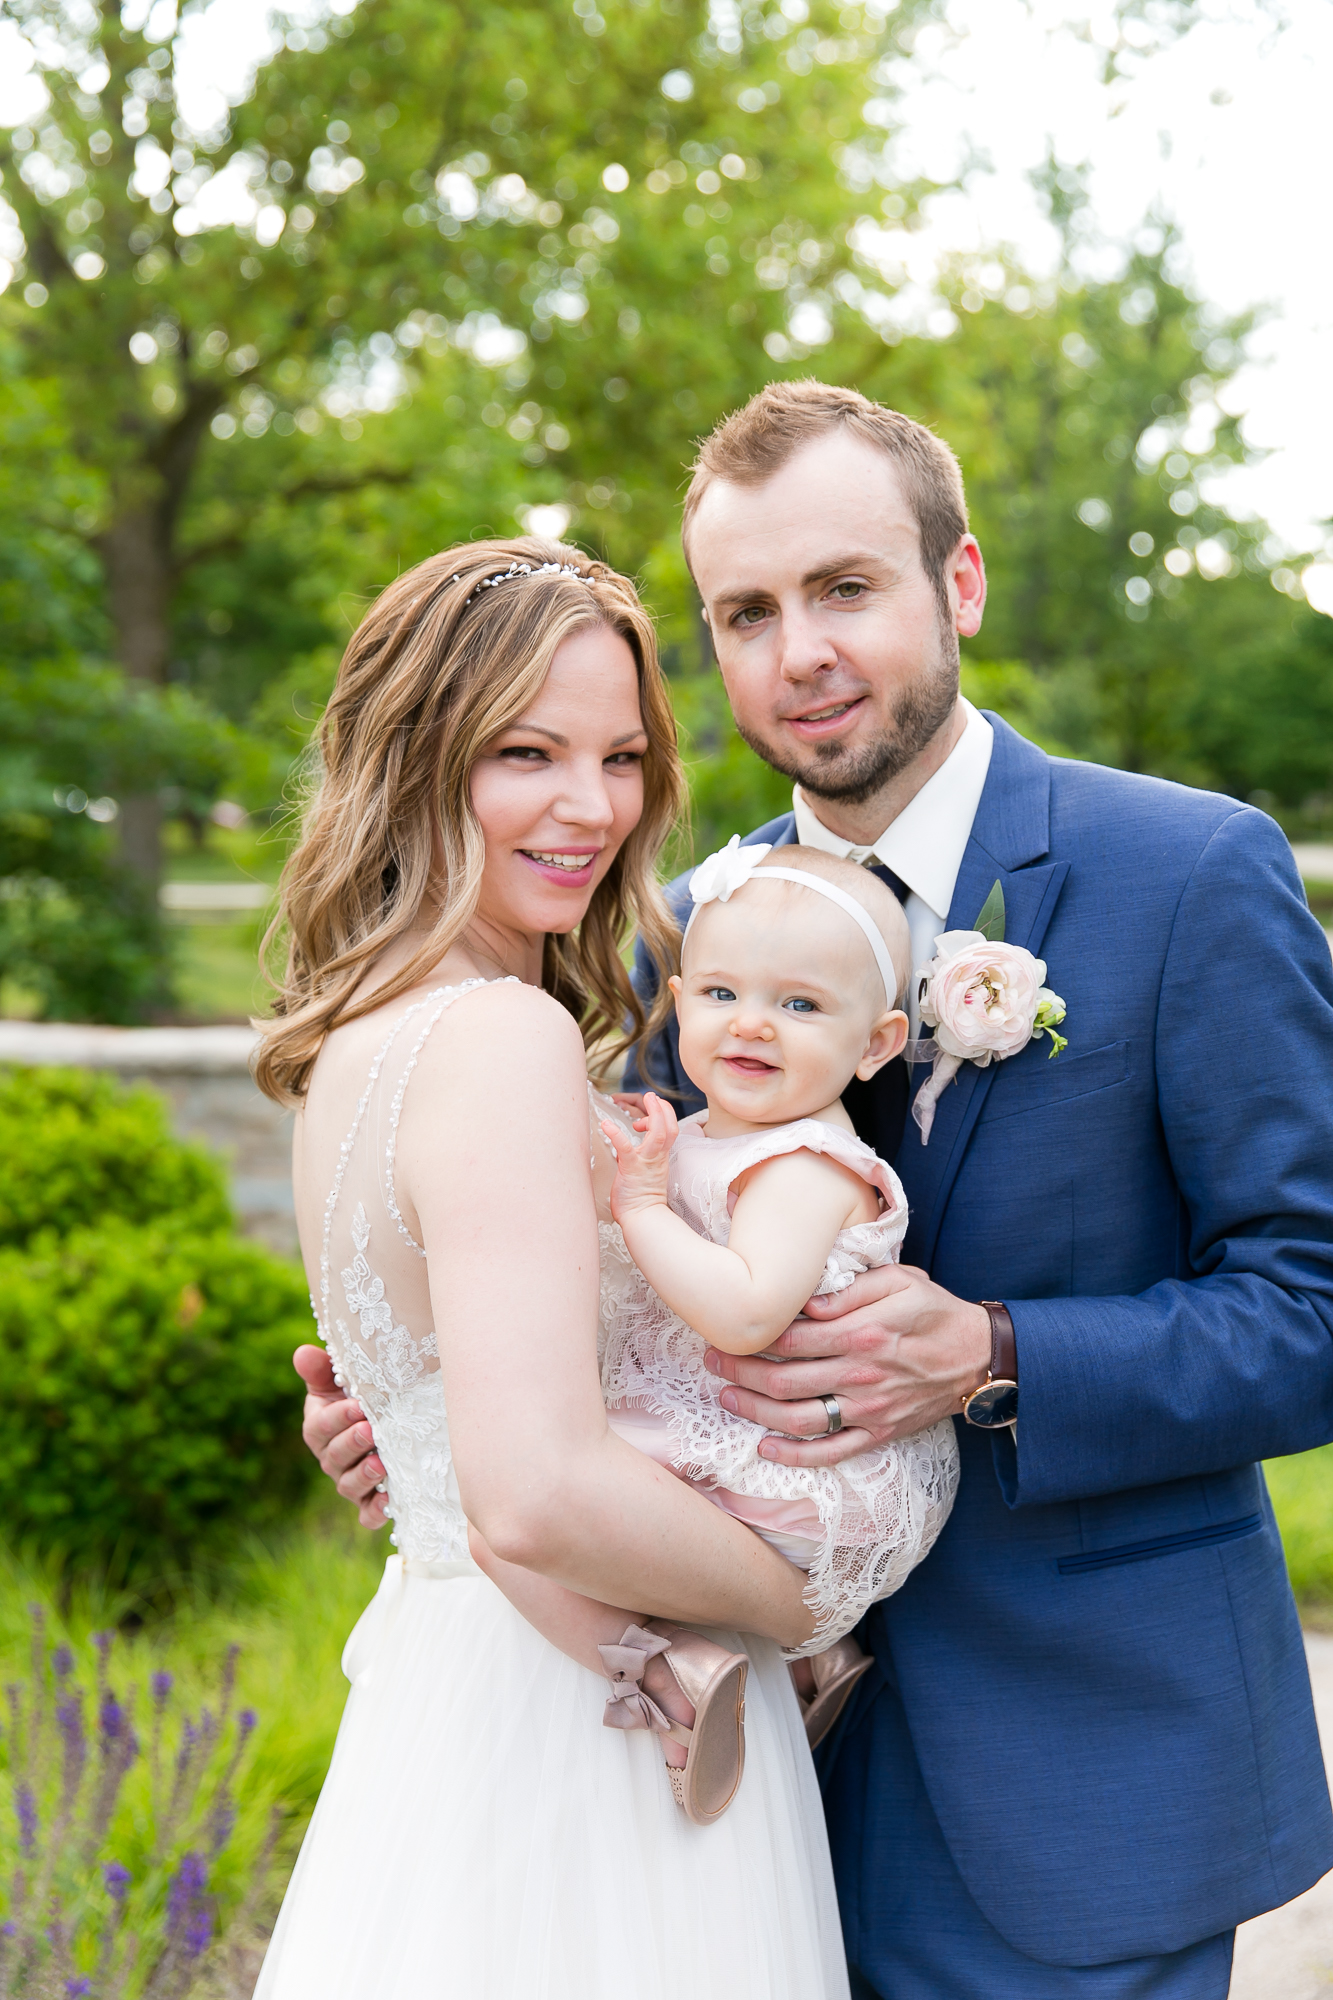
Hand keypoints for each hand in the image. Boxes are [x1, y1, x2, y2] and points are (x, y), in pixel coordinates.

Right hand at [293, 1344, 388, 1529]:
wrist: (391, 1418)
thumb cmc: (360, 1395)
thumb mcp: (338, 1380)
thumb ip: (321, 1369)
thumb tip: (303, 1353)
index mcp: (320, 1429)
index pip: (321, 1427)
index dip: (337, 1418)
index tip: (359, 1405)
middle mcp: (331, 1459)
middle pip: (335, 1456)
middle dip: (352, 1444)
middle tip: (372, 1430)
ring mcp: (350, 1481)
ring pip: (349, 1486)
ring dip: (364, 1476)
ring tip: (381, 1463)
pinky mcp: (369, 1501)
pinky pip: (367, 1514)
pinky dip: (375, 1510)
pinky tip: (389, 1500)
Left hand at [601, 1091, 677, 1223]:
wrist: (641, 1219)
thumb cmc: (640, 1200)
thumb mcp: (644, 1173)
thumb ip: (640, 1158)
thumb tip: (626, 1149)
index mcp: (660, 1158)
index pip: (670, 1131)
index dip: (665, 1117)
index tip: (651, 1113)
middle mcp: (657, 1158)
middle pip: (669, 1128)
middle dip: (663, 1109)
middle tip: (652, 1097)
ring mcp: (646, 1162)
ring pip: (658, 1134)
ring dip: (653, 1114)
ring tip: (645, 1099)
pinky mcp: (631, 1169)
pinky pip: (625, 1147)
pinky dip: (616, 1134)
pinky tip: (606, 1125)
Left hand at [702, 1264, 990, 1464]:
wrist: (979, 1357)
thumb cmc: (935, 1311)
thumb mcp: (899, 1280)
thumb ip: (851, 1289)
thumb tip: (807, 1302)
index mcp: (862, 1333)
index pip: (790, 1338)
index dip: (752, 1335)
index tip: (727, 1329)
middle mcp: (860, 1376)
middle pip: (784, 1380)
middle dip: (740, 1372)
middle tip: (713, 1361)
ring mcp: (869, 1411)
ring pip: (798, 1419)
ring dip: (755, 1411)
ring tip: (726, 1398)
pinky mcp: (879, 1434)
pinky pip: (831, 1452)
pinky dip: (795, 1456)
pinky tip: (765, 1448)